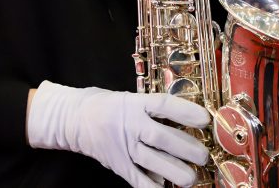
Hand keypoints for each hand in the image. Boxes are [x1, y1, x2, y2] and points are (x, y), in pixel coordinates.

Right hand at [27, 81, 209, 187]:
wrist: (73, 118)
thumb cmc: (107, 106)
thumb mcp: (129, 99)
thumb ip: (153, 109)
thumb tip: (188, 120)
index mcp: (134, 104)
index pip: (163, 105)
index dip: (186, 112)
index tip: (204, 119)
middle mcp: (130, 124)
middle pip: (162, 138)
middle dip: (188, 149)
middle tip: (202, 155)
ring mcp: (123, 147)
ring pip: (154, 162)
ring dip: (177, 172)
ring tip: (191, 177)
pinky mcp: (118, 165)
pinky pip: (139, 181)